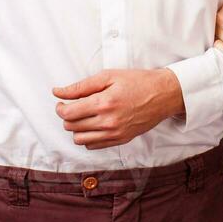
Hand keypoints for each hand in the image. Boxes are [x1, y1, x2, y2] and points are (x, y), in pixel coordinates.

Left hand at [51, 68, 184, 149]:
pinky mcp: (121, 139)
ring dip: (77, 129)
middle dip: (68, 116)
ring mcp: (115, 133)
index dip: (60, 108)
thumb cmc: (138, 82)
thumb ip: (81, 86)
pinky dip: (89, 137)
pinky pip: (93, 146)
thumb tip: (58, 92)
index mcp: (103, 103)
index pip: (68, 114)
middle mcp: (108, 122)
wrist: (164, 94)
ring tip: (84, 117)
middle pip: (71, 127)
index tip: (62, 102)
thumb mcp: (108, 76)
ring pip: (80, 140)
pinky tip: (95, 125)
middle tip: (74, 107)